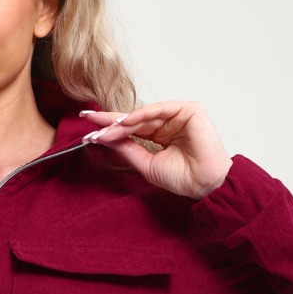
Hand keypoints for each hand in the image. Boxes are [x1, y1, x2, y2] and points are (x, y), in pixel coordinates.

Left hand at [80, 100, 232, 200]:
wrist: (203, 184)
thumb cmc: (182, 178)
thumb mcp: (146, 164)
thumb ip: (128, 149)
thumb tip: (105, 138)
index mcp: (160, 135)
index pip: (131, 129)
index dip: (110, 129)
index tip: (89, 131)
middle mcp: (168, 123)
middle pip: (134, 119)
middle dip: (110, 122)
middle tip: (88, 121)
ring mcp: (178, 115)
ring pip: (144, 115)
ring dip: (122, 122)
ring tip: (104, 129)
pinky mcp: (189, 110)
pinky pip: (160, 109)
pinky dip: (141, 115)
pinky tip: (125, 122)